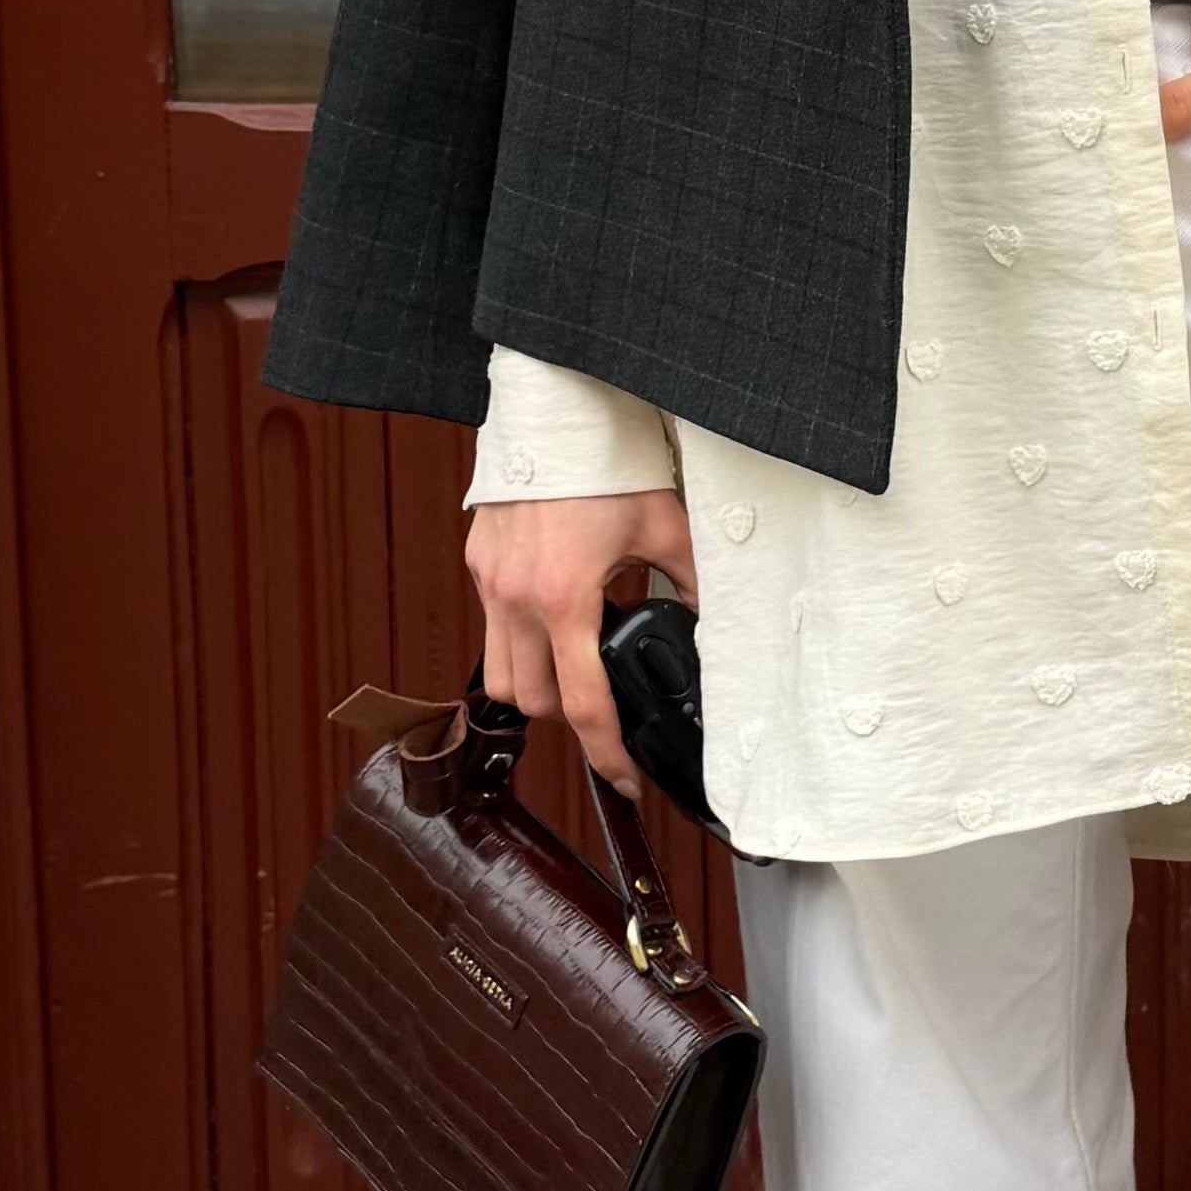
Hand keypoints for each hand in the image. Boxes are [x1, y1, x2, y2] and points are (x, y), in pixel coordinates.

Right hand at [466, 488, 695, 787]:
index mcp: (566, 596)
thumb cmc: (606, 464)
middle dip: (569, 716)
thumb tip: (712, 623)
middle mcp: (517, 597)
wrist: (552, 411)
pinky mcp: (477, 564)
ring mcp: (490, 582)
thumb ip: (689, 580)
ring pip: (500, 678)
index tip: (624, 779)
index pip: (583, 704)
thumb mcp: (663, 525)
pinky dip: (519, 643)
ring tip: (574, 668)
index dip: (606, 753)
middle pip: (534, 703)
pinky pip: (491, 629)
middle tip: (606, 706)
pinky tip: (553, 621)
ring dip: (536, 686)